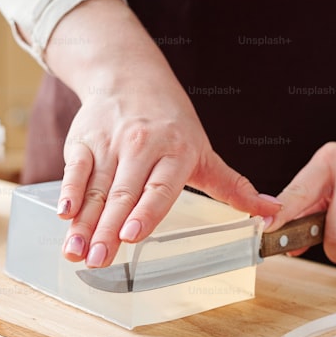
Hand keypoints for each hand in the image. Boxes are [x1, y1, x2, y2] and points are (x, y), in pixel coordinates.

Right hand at [43, 0, 279, 267]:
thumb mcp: (204, 153)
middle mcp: (140, 148)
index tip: (133, 235)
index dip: (145, 211)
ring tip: (75, 252)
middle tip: (98, 260)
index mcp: (174, 153)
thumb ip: (233, 188)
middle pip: (122, 194)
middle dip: (107, 230)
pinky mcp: (83, 141)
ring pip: (95, 189)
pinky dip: (68, 191)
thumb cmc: (171, 123)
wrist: (129, 76)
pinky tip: (63, 215)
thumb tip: (271, 212)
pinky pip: (74, 169)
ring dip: (83, 224)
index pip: (159, 188)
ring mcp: (110, 144)